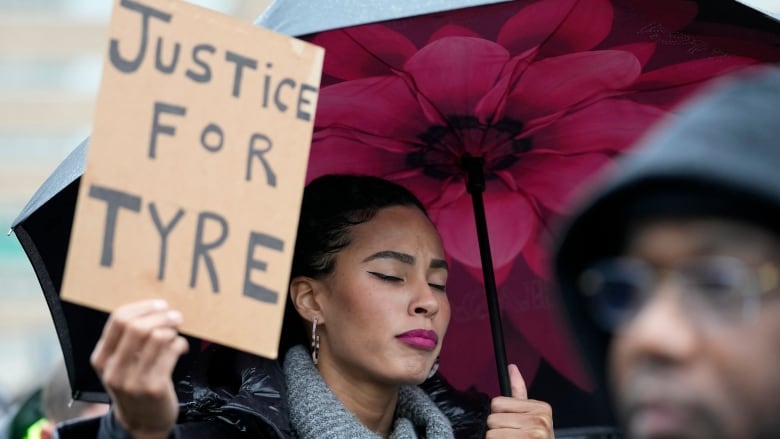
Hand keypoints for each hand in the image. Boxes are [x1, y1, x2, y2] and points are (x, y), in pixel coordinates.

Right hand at [90, 300, 188, 438]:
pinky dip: (180, 344)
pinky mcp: (154, 387)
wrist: (142, 421)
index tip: (159, 305)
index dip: (142, 307)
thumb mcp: (121, 364)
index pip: (117, 320)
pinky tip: (180, 348)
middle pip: (137, 326)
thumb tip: (154, 307)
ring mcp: (133, 380)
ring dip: (172, 328)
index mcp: (101, 358)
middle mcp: (113, 369)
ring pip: (157, 337)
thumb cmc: (135, 384)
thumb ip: (127, 340)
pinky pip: (171, 351)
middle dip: (161, 315)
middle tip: (175, 316)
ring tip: (177, 332)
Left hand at [486, 364, 553, 437]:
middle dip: (497, 430)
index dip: (499, 415)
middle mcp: (541, 422)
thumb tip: (512, 368)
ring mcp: (535, 436)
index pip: (497, 403)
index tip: (511, 424)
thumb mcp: (531, 416)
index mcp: (541, 409)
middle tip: (511, 436)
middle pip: (493, 419)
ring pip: (492, 434)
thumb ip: (519, 392)